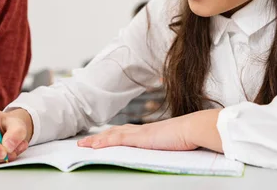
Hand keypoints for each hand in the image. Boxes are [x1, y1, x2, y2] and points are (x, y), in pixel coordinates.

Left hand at [78, 109, 222, 152]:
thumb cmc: (189, 135)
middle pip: (114, 133)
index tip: (101, 138)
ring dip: (96, 139)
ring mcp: (140, 133)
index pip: (125, 133)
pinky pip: (117, 140)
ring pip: (112, 135)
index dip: (111, 135)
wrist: (194, 128)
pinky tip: (95, 146)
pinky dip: (104, 142)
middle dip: (98, 137)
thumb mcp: (174, 142)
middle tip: (84, 142)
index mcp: (149, 131)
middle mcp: (141, 130)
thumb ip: (167, 144)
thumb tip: (168, 148)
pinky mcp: (140, 138)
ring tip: (83, 144)